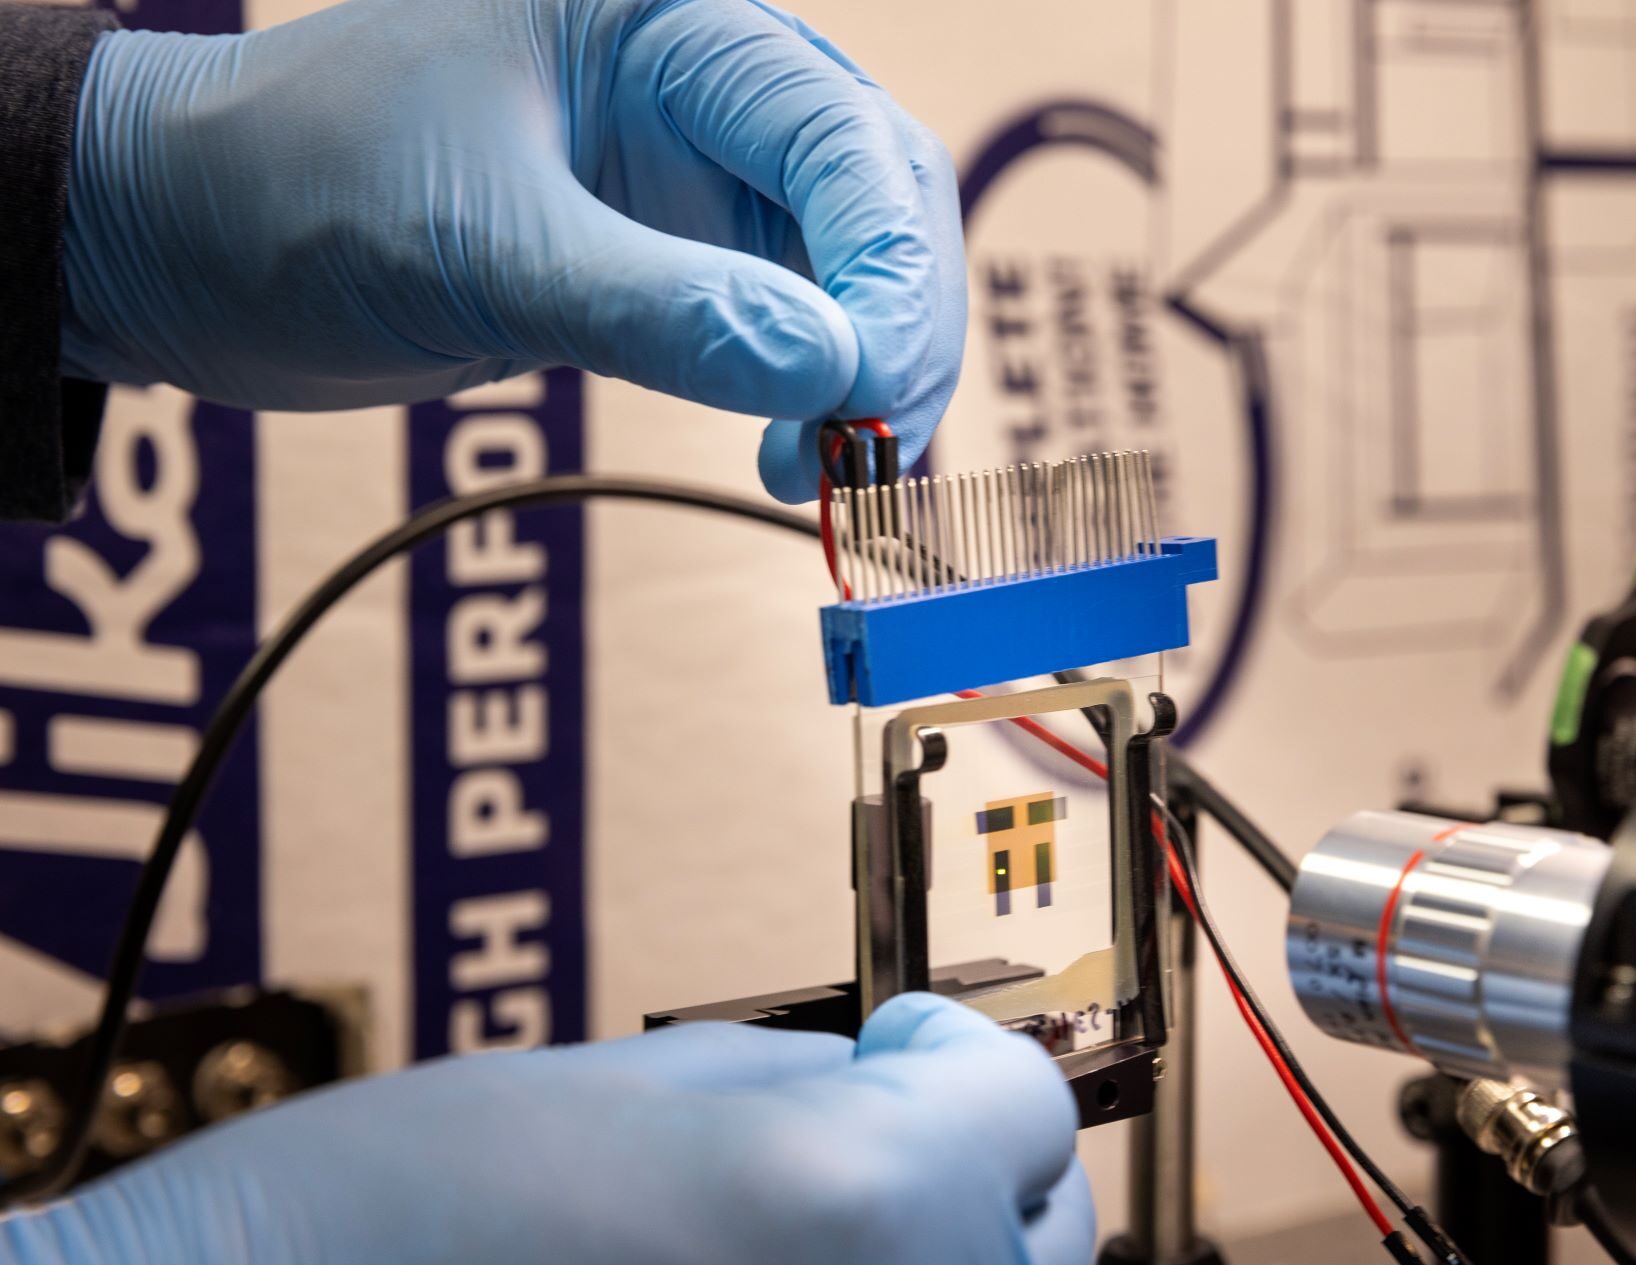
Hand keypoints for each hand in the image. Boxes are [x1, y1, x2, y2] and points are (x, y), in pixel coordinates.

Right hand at [0, 995, 1090, 1264]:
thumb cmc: (396, 1214)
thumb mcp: (647, 1075)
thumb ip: (827, 1079)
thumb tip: (916, 1088)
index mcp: (860, 1204)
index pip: (1026, 1112)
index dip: (955, 1068)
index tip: (905, 1052)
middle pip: (1038, 1246)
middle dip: (966, 1179)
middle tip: (863, 1143)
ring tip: (790, 1234)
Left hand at [60, 0, 964, 500]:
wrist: (185, 239)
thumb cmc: (296, 189)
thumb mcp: (482, 246)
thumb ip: (662, 308)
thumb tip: (829, 371)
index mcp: (670, 24)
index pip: (845, 140)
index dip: (889, 271)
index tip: (870, 393)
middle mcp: (706, 88)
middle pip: (882, 201)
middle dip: (896, 329)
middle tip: (869, 453)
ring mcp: (695, 176)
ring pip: (851, 270)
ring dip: (866, 375)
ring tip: (831, 475)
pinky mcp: (671, 255)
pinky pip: (786, 321)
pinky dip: (810, 395)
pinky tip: (795, 456)